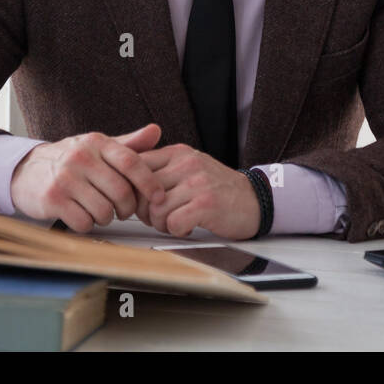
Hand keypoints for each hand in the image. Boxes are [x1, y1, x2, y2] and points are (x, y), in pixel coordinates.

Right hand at [9, 124, 166, 230]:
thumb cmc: (69, 161)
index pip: (131, 162)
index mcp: (96, 143)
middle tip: (122, 210)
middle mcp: (81, 157)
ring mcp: (65, 178)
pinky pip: (83, 222)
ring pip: (104, 211)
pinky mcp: (52, 199)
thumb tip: (156, 131)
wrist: (25, 170)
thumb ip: (129, 144)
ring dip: (106, 218)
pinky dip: (87, 225)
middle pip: (121, 191)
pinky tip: (82, 216)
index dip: (149, 182)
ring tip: (100, 211)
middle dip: (127, 208)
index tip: (158, 197)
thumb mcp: (98, 147)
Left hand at [135, 143, 260, 238]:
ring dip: (162, 224)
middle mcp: (186, 163)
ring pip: (156, 209)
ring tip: (176, 223)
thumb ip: (162, 170)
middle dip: (145, 212)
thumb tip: (127, 182)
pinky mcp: (206, 203)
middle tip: (159, 218)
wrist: (255, 199)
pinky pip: (173, 223)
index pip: (136, 166)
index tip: (140, 202)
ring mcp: (197, 182)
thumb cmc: (218, 189)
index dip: (132, 190)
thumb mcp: (189, 168)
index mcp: (178, 153)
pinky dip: (177, 231)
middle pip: (142, 191)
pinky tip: (188, 227)